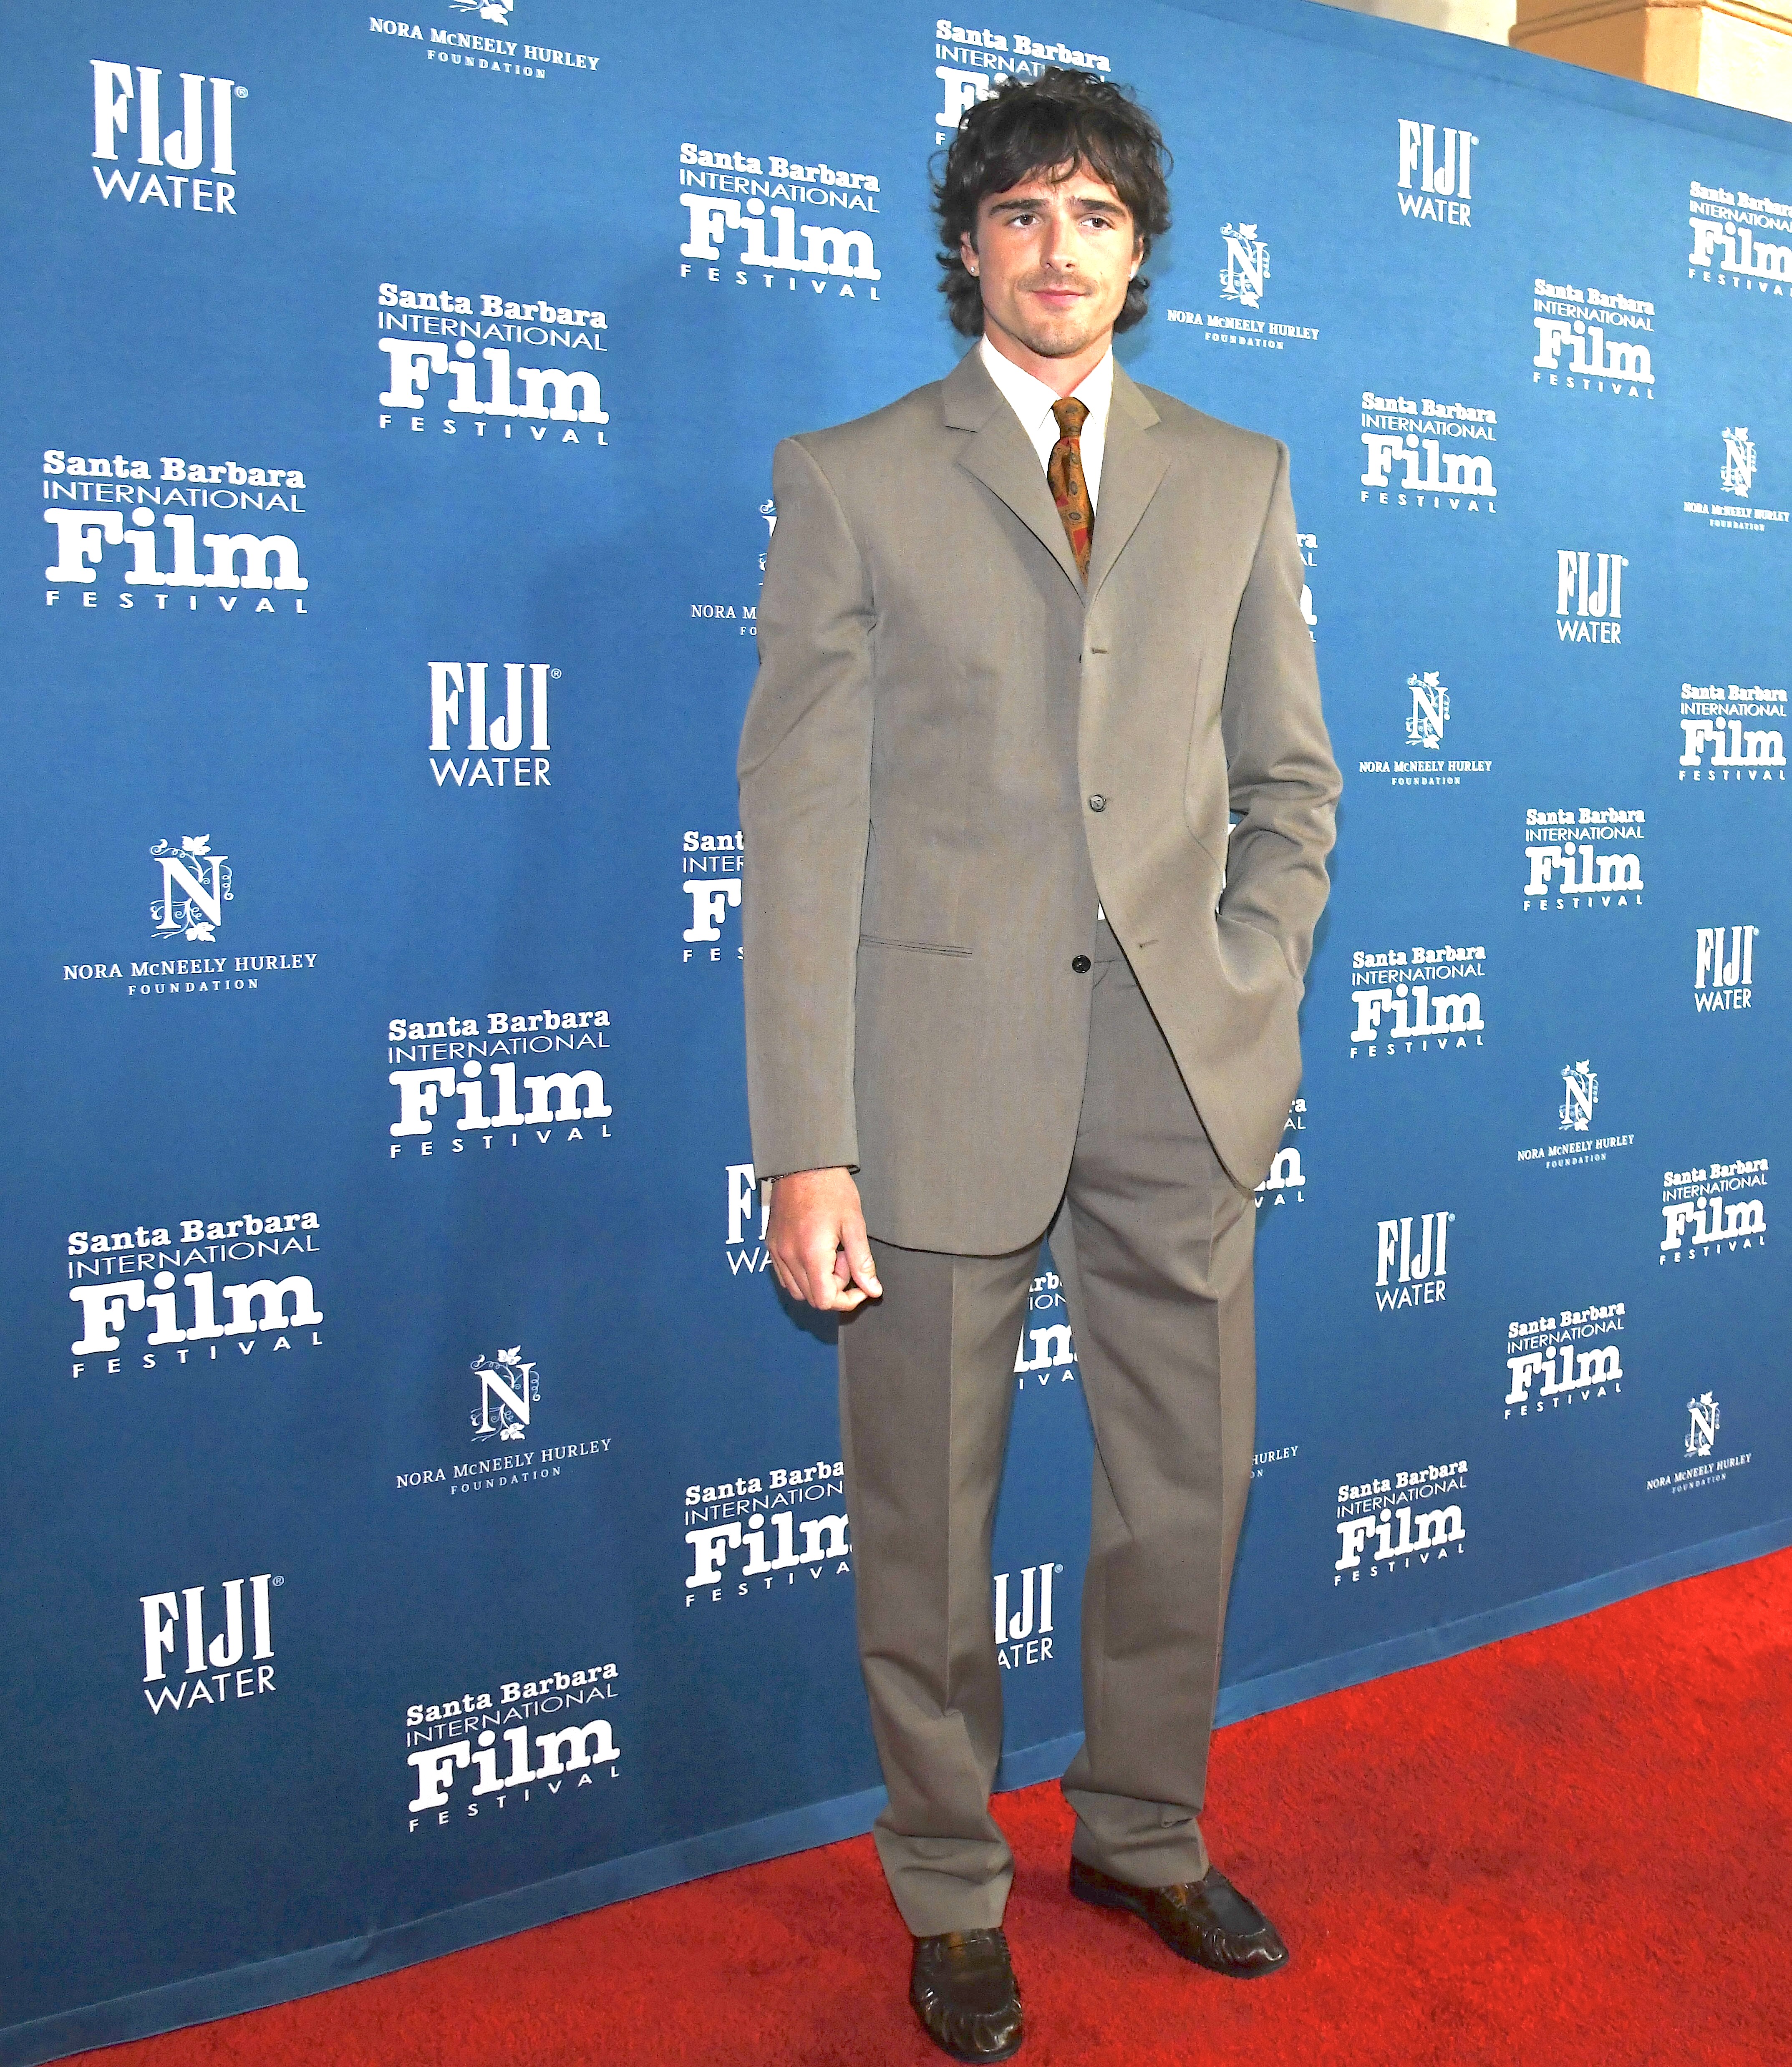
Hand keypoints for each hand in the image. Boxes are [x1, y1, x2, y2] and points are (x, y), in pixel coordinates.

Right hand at [765, 1167, 882, 1311]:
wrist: (803, 1162)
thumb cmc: (831, 1189)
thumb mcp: (854, 1224)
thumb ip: (862, 1261)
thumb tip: (873, 1290)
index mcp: (811, 1254)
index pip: (826, 1300)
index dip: (847, 1300)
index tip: (861, 1285)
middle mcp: (789, 1257)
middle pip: (812, 1298)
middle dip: (835, 1287)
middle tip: (846, 1258)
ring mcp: (777, 1251)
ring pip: (797, 1290)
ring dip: (818, 1282)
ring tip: (832, 1253)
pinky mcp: (771, 1244)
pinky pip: (785, 1275)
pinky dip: (802, 1274)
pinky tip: (816, 1252)